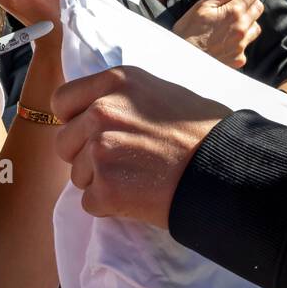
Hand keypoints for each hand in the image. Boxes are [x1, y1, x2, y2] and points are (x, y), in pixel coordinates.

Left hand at [54, 66, 226, 228]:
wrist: (225, 167)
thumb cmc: (202, 131)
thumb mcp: (159, 92)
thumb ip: (122, 99)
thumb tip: (97, 110)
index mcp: (115, 82)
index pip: (61, 101)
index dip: (74, 119)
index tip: (90, 131)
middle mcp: (102, 111)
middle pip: (64, 142)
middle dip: (85, 155)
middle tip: (122, 161)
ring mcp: (101, 150)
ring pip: (76, 175)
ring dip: (100, 181)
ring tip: (138, 178)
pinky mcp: (106, 188)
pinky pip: (90, 203)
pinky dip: (110, 206)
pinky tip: (139, 195)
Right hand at [173, 0, 262, 68]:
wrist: (182, 59)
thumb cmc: (188, 31)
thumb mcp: (202, 6)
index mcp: (234, 12)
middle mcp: (242, 29)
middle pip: (258, 9)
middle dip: (251, 2)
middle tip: (238, 4)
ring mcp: (241, 45)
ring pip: (256, 28)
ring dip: (248, 22)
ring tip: (231, 24)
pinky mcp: (239, 59)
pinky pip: (246, 45)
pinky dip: (240, 41)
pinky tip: (226, 40)